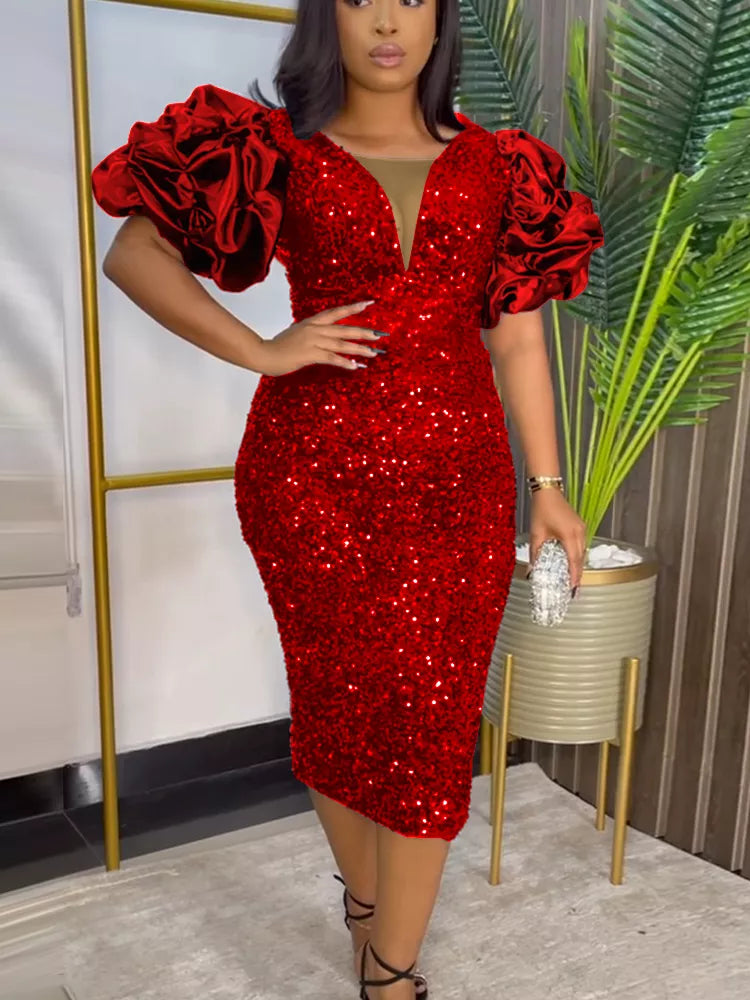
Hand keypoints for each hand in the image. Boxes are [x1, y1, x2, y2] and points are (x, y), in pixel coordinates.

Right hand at [256, 299, 383, 376]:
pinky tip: (355, 366)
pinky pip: (331, 358)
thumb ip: (310, 333)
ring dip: (358, 349)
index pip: (336, 312)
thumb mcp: (296, 333)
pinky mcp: (309, 354)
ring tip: (373, 353)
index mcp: (311, 322)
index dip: (352, 308)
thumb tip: (322, 335)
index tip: (368, 304)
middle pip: (344, 328)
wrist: (263, 354)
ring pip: (341, 343)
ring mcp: (312, 341)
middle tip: (379, 335)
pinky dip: (344, 362)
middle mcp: (314, 329)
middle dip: (363, 332)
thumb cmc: (278, 346)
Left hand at [529, 489, 585, 590]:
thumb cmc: (542, 510)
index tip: (572, 589)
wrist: (548, 491)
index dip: (573, 576)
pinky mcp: (580, 526)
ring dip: (577, 565)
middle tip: (572, 589)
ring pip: (582, 552)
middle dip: (577, 574)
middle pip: (581, 558)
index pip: (574, 561)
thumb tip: (532, 570)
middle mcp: (579, 532)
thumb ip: (536, 554)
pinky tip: (571, 562)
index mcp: (569, 535)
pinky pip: (581, 544)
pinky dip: (577, 555)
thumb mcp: (536, 534)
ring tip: (572, 578)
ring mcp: (581, 528)